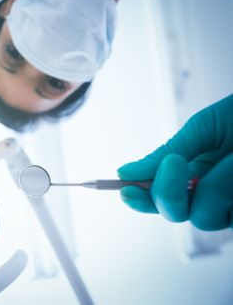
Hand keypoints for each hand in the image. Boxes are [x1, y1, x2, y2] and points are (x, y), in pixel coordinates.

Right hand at [117, 94, 232, 230]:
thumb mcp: (200, 130)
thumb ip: (164, 155)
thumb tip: (125, 173)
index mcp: (188, 173)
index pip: (155, 196)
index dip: (138, 198)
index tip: (125, 191)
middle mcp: (207, 192)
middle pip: (174, 213)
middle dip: (168, 191)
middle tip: (176, 162)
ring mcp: (232, 204)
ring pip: (205, 217)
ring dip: (216, 185)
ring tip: (232, 158)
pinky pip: (232, 215)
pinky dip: (230, 184)